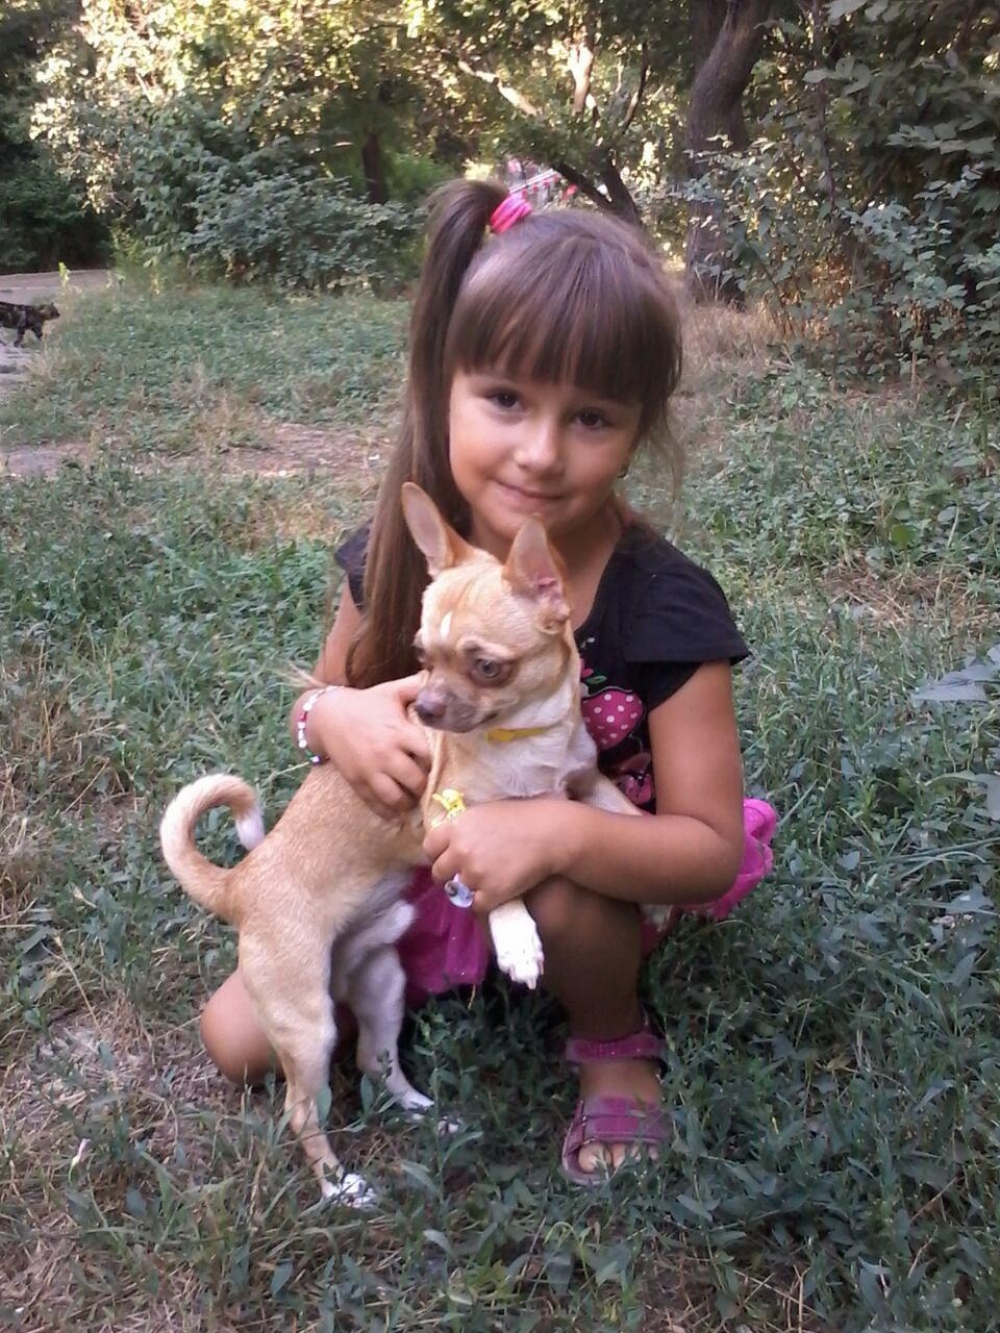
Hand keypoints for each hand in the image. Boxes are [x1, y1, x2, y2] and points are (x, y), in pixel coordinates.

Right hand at [317, 674, 430, 820]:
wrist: (328, 716)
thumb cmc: (365, 703)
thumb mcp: (391, 691)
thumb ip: (416, 687)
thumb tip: (439, 681)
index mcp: (398, 732)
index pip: (427, 755)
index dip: (435, 761)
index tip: (436, 763)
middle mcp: (385, 754)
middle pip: (415, 781)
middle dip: (424, 785)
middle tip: (428, 784)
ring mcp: (370, 771)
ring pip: (396, 798)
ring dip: (408, 803)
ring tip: (413, 800)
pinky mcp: (356, 782)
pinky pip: (375, 804)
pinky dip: (387, 813)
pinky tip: (396, 814)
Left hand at [422, 798, 566, 912]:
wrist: (549, 834)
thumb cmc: (522, 818)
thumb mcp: (484, 812)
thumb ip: (463, 828)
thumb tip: (449, 842)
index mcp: (456, 827)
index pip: (429, 847)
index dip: (439, 854)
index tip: (450, 857)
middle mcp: (459, 851)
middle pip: (438, 873)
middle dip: (450, 875)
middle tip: (468, 873)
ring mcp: (473, 874)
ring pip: (458, 891)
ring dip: (470, 889)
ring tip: (488, 881)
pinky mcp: (489, 894)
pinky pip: (477, 905)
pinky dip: (487, 901)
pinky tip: (499, 890)